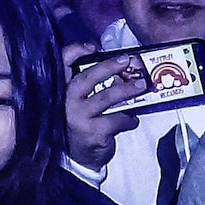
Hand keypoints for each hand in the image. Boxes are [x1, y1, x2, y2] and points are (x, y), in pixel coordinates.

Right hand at [63, 51, 145, 167]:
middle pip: (87, 77)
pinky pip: (116, 120)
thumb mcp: (79, 101)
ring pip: (106, 98)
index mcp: (62, 89)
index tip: (93, 46)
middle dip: (108, 67)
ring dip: (126, 90)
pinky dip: (128, 119)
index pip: (62, 63)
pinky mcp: (92, 132)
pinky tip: (132, 120)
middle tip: (126, 60)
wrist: (79, 158)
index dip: (75, 51)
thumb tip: (119, 68)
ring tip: (141, 86)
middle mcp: (66, 101)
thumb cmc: (82, 123)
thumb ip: (91, 84)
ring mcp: (78, 117)